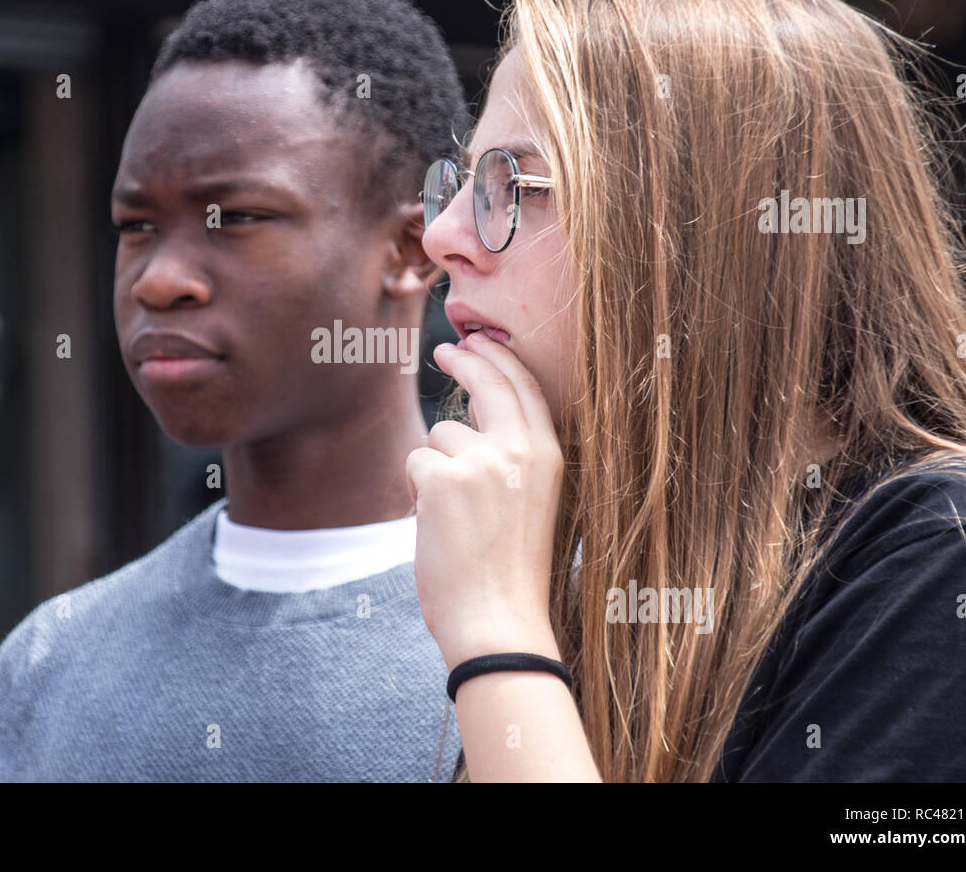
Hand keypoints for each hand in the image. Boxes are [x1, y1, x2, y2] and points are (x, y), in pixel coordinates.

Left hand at [406, 331, 564, 670]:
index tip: (481, 342)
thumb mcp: (531, 505)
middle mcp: (521, 449)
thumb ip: (511, 459)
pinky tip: (436, 527)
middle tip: (445, 349)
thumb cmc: (510, 574)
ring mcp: (482, 461)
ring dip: (435, 469)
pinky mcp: (443, 479)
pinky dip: (418, 492)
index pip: (525, 388)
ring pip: (439, 436)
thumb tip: (469, 416)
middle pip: (487, 383)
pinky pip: (416, 462)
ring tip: (455, 519)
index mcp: (550, 457)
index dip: (501, 359)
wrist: (498, 622)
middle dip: (466, 357)